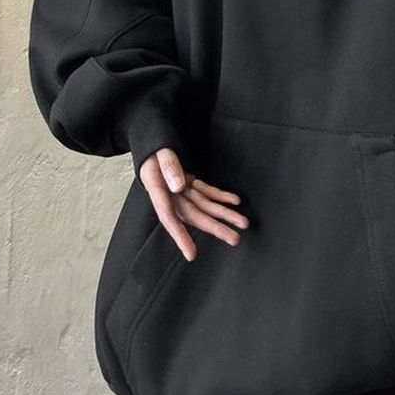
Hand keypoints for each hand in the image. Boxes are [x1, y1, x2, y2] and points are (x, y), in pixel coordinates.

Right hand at [139, 148, 247, 262]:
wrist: (152, 142)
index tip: (191, 253)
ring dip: (224, 214)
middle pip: (194, 215)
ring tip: (242, 223)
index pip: (169, 217)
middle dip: (215, 227)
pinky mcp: (189, 183)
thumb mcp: (159, 152)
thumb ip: (169, 167)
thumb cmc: (153, 147)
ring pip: (204, 205)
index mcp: (158, 190)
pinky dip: (221, 196)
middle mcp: (171, 194)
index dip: (180, 236)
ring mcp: (181, 190)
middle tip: (234, 239)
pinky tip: (234, 201)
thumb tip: (179, 187)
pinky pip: (206, 192)